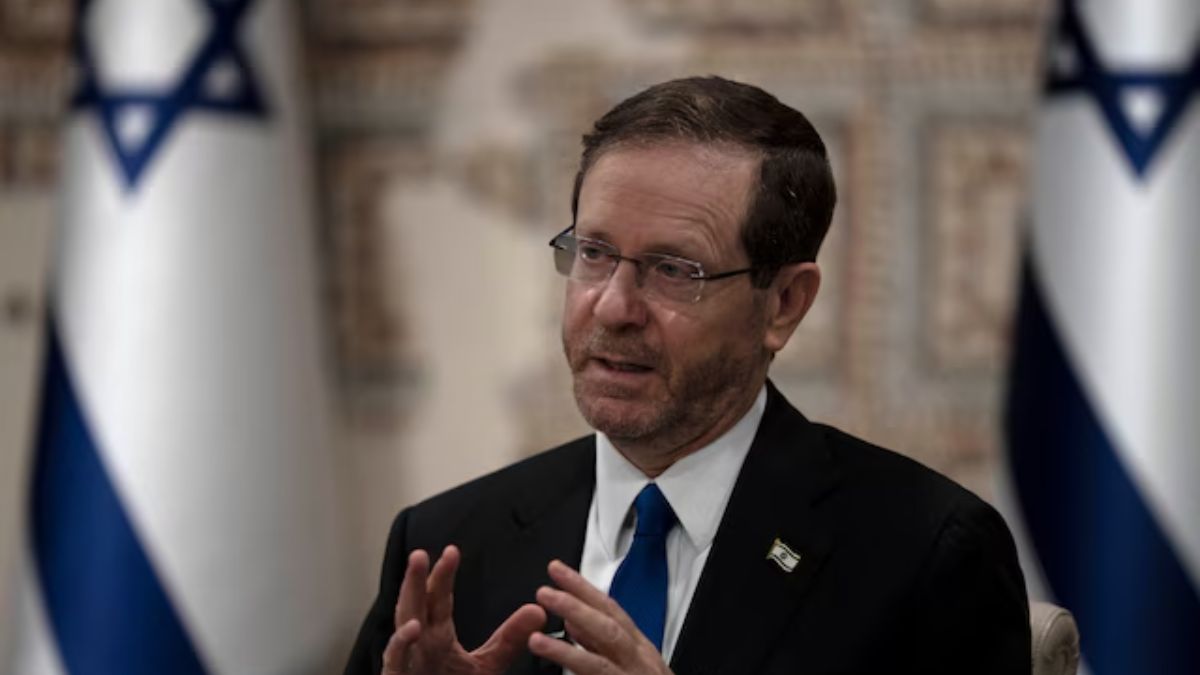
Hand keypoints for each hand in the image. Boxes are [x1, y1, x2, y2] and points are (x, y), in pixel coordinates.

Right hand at [382, 545, 545, 674]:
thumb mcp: (488, 665)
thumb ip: (509, 639)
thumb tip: (538, 611)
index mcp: (438, 636)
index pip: (439, 600)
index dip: (443, 575)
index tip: (452, 551)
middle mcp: (421, 644)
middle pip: (415, 605)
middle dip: (416, 580)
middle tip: (420, 554)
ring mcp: (408, 660)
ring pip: (402, 626)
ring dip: (407, 602)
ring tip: (414, 580)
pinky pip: (396, 659)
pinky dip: (402, 643)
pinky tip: (413, 628)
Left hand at [528, 560, 673, 674]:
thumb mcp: (629, 665)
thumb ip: (600, 646)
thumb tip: (574, 623)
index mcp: (638, 649)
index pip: (610, 610)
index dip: (583, 588)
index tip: (558, 570)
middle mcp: (640, 662)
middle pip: (608, 626)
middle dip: (576, 606)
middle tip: (544, 592)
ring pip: (601, 660)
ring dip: (568, 651)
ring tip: (537, 637)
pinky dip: (577, 669)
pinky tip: (555, 663)